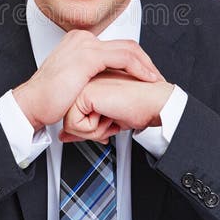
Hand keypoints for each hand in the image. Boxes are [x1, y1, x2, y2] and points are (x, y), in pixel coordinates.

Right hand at [13, 31, 162, 129]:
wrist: (32, 104)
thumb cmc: (49, 98)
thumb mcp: (74, 81)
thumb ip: (91, 76)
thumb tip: (105, 84)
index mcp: (79, 42)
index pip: (116, 45)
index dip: (135, 60)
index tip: (145, 74)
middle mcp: (83, 39)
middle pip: (125, 44)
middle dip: (145, 61)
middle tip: (154, 77)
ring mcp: (86, 45)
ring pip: (128, 49)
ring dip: (146, 65)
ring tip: (154, 79)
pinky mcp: (89, 56)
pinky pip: (124, 58)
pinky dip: (139, 69)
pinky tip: (146, 79)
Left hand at [60, 70, 174, 142]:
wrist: (155, 102)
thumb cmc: (139, 108)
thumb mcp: (104, 121)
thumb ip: (83, 128)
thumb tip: (64, 136)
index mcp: (87, 83)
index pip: (72, 117)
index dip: (92, 128)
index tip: (110, 118)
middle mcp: (82, 82)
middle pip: (69, 122)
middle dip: (92, 131)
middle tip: (111, 119)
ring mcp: (82, 85)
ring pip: (69, 125)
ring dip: (94, 131)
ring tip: (111, 116)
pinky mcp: (84, 92)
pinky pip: (74, 126)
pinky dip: (93, 129)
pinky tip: (109, 115)